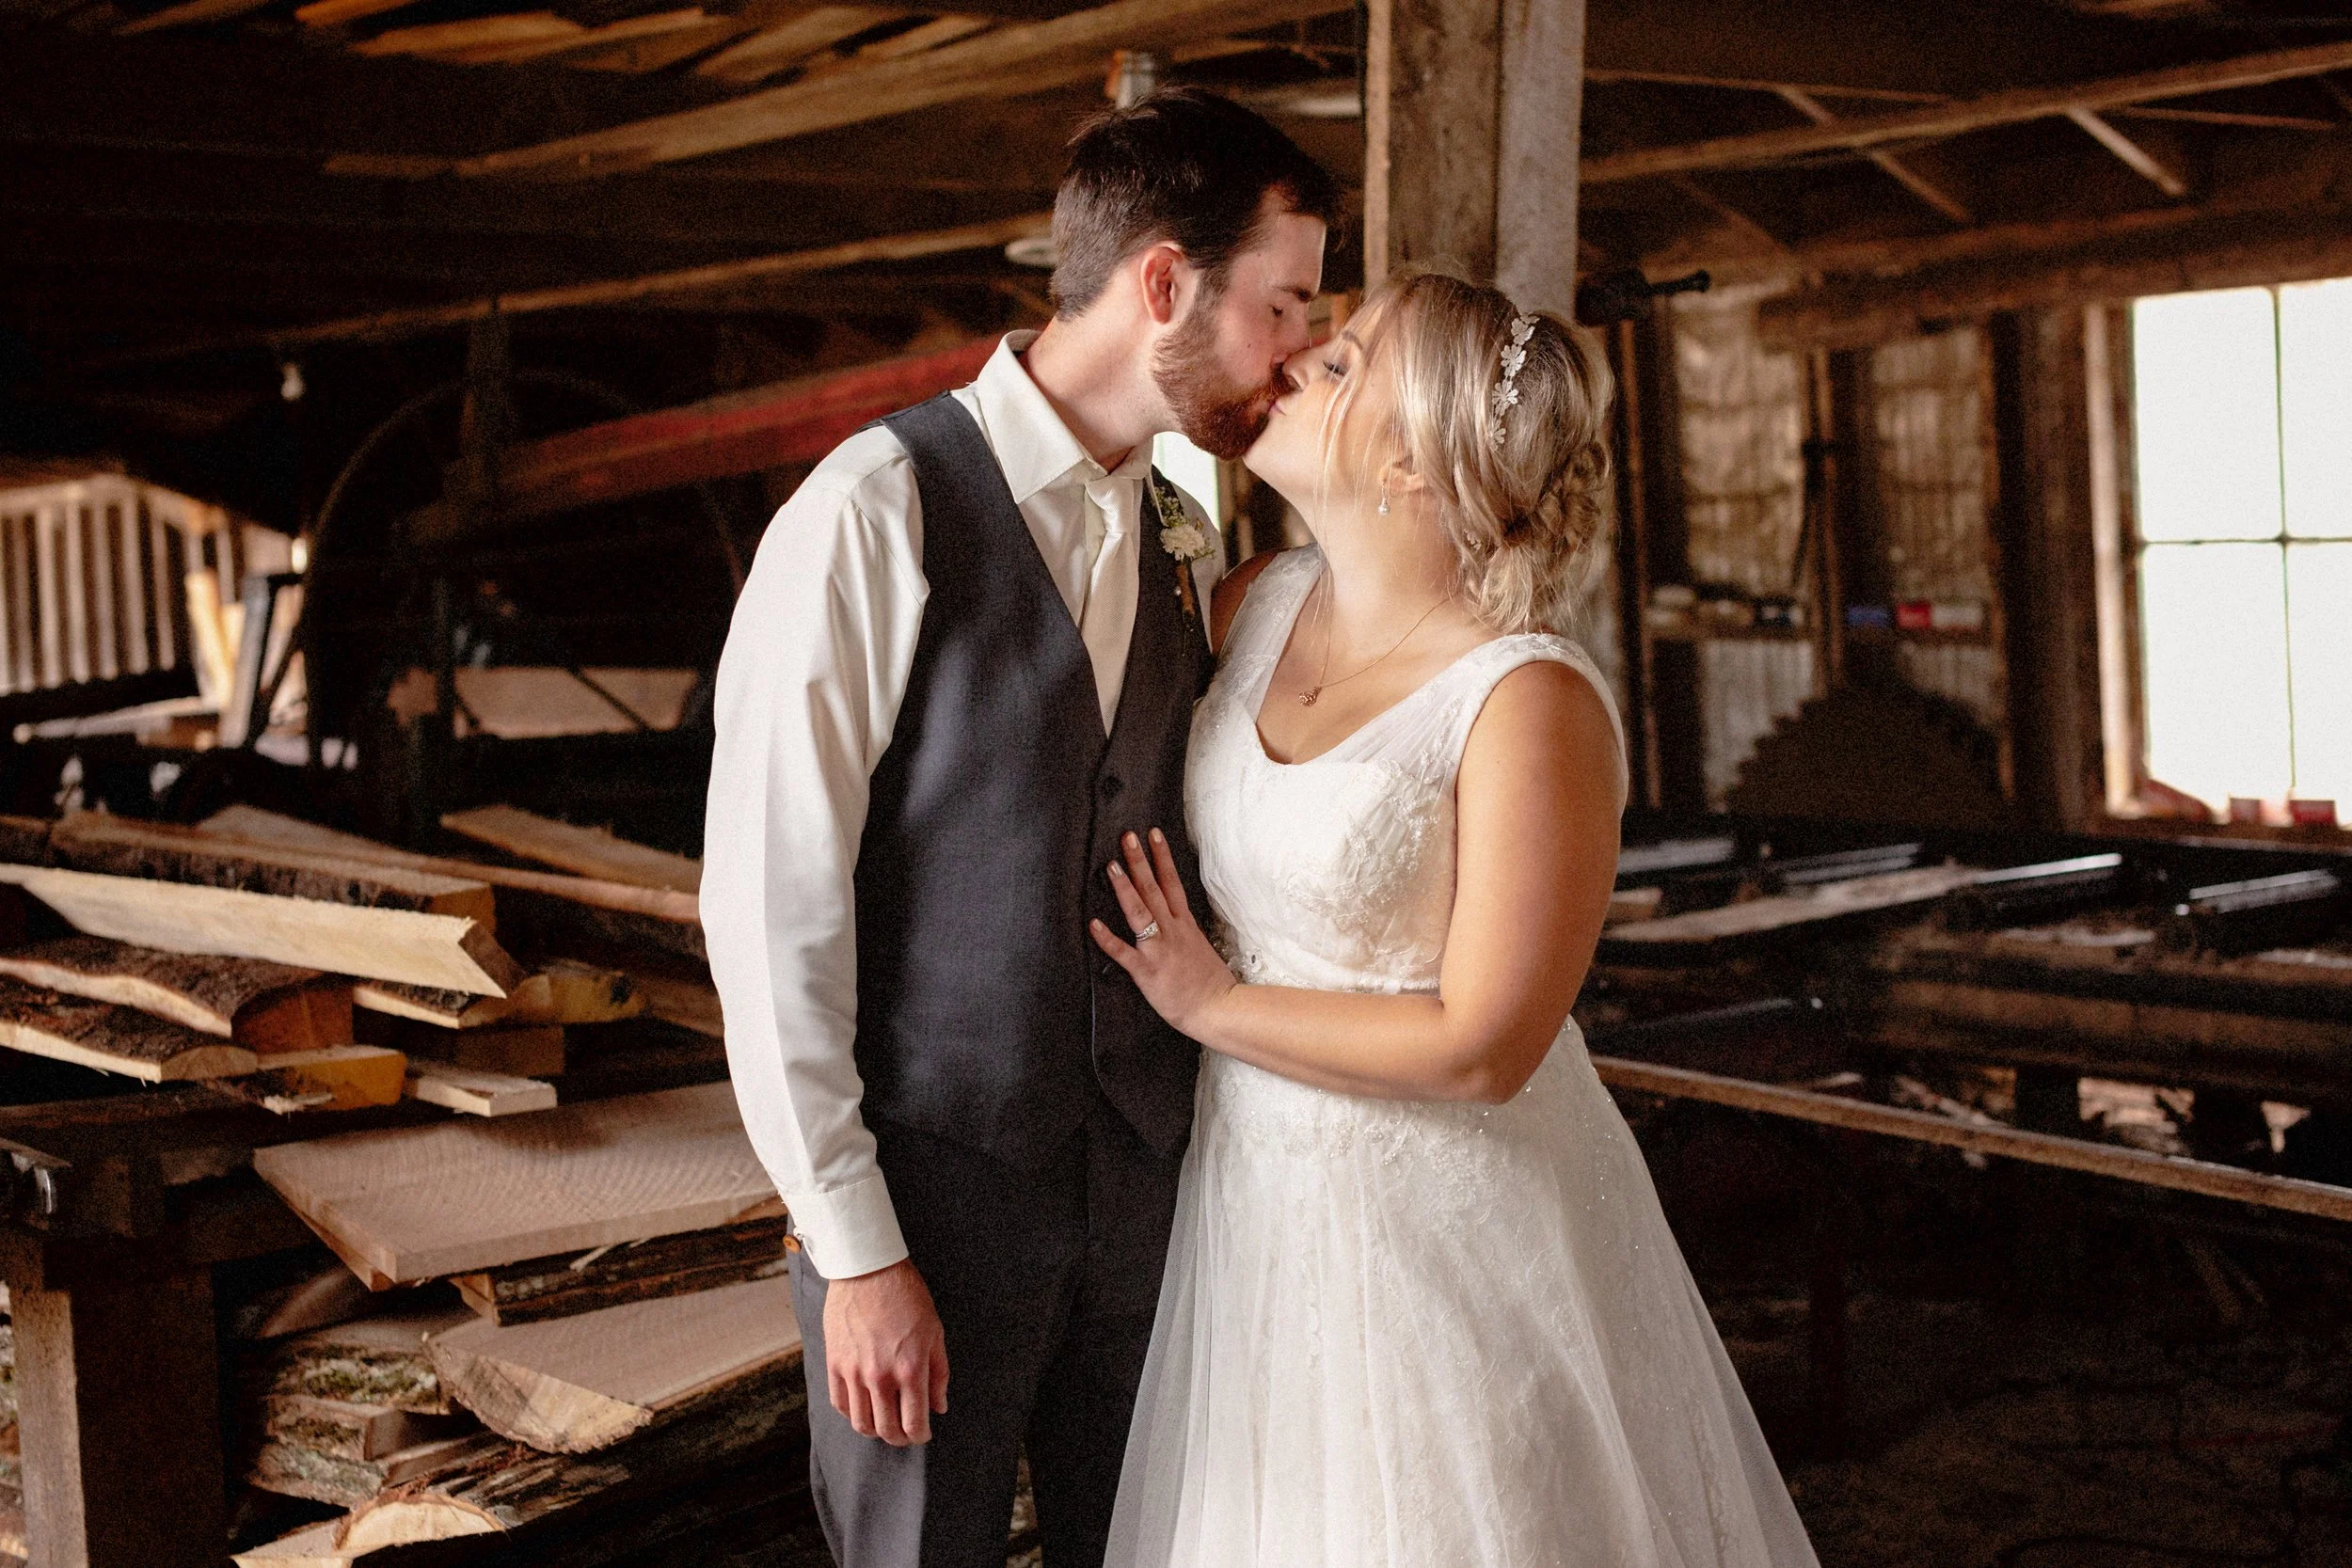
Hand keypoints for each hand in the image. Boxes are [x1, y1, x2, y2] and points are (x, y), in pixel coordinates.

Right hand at [823, 1258, 948, 1445]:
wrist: (868, 1270)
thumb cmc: (907, 1297)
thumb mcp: (935, 1332)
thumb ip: (938, 1374)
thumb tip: (939, 1407)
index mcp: (910, 1370)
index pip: (914, 1424)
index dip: (920, 1436)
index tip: (923, 1434)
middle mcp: (880, 1377)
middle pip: (887, 1430)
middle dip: (899, 1439)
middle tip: (905, 1434)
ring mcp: (853, 1372)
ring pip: (861, 1423)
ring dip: (875, 1431)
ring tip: (884, 1425)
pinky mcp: (834, 1363)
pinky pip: (839, 1404)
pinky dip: (852, 1414)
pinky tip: (863, 1409)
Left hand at [1090, 828, 1236, 1039]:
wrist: (1217, 1008)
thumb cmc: (1209, 982)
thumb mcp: (1200, 947)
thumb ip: (1184, 930)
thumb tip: (1175, 917)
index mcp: (1185, 924)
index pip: (1172, 882)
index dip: (1162, 856)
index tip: (1153, 834)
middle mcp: (1172, 931)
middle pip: (1154, 889)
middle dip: (1140, 861)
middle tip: (1127, 836)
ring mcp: (1159, 949)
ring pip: (1140, 912)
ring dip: (1125, 888)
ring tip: (1111, 865)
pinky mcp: (1147, 971)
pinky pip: (1123, 952)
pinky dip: (1107, 938)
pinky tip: (1093, 924)